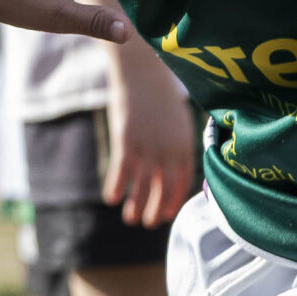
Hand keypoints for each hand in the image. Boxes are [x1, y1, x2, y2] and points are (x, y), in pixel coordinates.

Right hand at [104, 27, 196, 227]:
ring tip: (131, 219)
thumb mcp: (179, 119)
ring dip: (136, 206)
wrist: (142, 71)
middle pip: (164, 188)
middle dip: (156, 209)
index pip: (183, 181)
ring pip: (142, 185)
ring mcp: (147, 147)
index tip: (167, 214)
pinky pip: (121, 172)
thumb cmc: (160, 93)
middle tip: (149, 224)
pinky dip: (116, 187)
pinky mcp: (126, 141)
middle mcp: (169, 150)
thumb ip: (178, 142)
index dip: (174, 200)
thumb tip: (176, 163)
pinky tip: (111, 199)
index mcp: (185, 144)